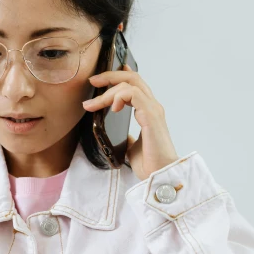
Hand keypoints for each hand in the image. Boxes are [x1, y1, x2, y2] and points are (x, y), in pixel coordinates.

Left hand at [82, 64, 178, 180]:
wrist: (160, 177)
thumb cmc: (150, 164)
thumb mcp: (131, 148)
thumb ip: (127, 138)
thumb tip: (119, 137)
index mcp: (148, 112)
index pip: (135, 85)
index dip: (119, 76)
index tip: (101, 78)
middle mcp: (152, 107)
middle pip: (132, 78)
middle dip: (110, 76)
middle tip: (92, 81)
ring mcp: (153, 110)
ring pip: (130, 84)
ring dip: (109, 90)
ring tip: (93, 104)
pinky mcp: (151, 116)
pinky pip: (134, 94)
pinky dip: (119, 96)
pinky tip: (112, 107)